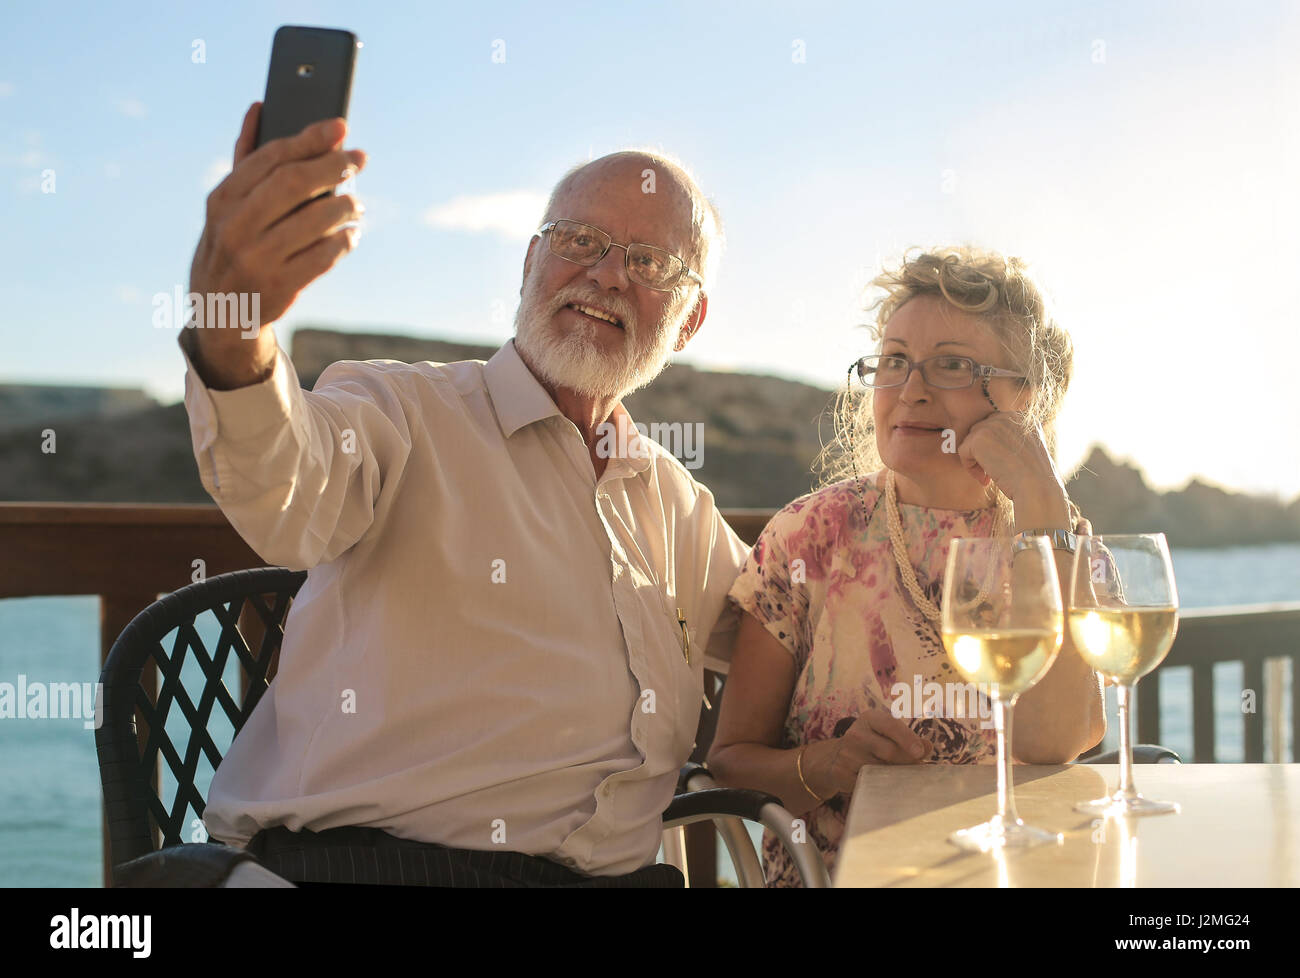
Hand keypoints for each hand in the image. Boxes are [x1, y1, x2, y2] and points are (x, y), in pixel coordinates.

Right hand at [185, 103, 366, 386]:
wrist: (220, 312)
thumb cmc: (234, 244)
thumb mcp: (227, 205)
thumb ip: (246, 159)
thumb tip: (259, 107)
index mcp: (222, 199)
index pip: (270, 158)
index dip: (309, 139)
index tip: (340, 126)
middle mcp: (235, 227)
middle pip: (293, 184)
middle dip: (332, 166)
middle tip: (359, 158)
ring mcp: (256, 259)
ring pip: (313, 221)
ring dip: (344, 207)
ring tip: (357, 204)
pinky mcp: (278, 288)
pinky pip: (322, 258)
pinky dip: (343, 242)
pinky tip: (351, 235)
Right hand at [811, 709, 932, 796]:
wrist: (836, 757)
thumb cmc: (871, 744)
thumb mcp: (887, 735)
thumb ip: (908, 739)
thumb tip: (928, 747)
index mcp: (870, 719)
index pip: (891, 725)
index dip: (908, 738)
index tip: (921, 752)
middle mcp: (856, 734)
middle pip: (889, 751)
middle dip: (907, 762)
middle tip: (918, 769)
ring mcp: (847, 754)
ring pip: (880, 770)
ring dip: (895, 777)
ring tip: (901, 777)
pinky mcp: (841, 772)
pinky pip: (868, 783)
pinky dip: (879, 787)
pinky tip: (883, 785)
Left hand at [956, 411, 1065, 509]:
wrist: (1036, 486)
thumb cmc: (1034, 477)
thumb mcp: (1028, 450)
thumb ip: (1012, 440)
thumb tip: (990, 445)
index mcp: (1022, 417)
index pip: (995, 427)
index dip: (993, 448)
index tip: (1002, 465)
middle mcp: (1007, 416)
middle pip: (980, 431)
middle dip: (982, 453)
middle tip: (991, 473)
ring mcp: (992, 425)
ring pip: (971, 441)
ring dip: (976, 461)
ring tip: (988, 477)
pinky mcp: (979, 438)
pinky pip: (963, 451)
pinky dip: (969, 467)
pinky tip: (985, 479)